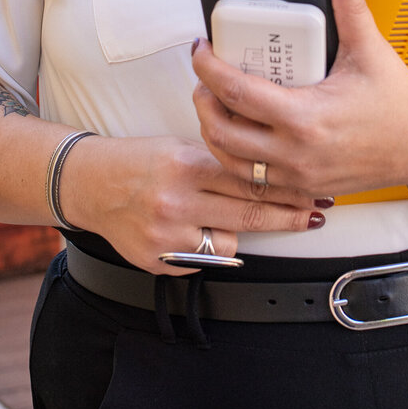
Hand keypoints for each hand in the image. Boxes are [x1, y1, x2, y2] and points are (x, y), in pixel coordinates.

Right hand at [58, 133, 325, 275]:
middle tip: (316, 215)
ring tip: (228, 215)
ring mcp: (167, 236)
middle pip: (250, 215)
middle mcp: (178, 201)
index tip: (312, 191)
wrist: (91, 183)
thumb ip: (220, 166)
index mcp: (187, 165)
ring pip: (229, 242)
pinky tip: (193, 229)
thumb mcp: (182, 147)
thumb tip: (267, 177)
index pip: (250, 180)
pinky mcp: (158, 261)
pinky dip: (206, 246)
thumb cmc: (142, 160)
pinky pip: (202, 260)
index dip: (287, 188)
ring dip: (239, 231)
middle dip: (289, 216)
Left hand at [192, 0, 407, 196]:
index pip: (237, 92)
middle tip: (205, 78)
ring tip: (217, 105)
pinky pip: (253, 180)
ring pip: (231, 161)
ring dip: (214, 132)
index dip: (209, 68)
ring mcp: (297, 175)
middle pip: (221, 131)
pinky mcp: (303, 187)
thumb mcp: (370, 50)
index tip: (203, 50)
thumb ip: (350, 6)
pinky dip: (236, 158)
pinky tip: (240, 136)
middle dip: (203, 101)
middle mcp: (295, 152)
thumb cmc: (399, 104)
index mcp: (305, 117)